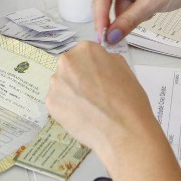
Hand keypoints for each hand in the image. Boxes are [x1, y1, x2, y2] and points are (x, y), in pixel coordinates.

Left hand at [46, 42, 161, 162]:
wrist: (124, 131)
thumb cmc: (129, 101)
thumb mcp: (125, 69)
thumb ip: (107, 61)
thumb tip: (98, 64)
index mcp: (86, 49)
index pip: (84, 54)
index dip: (92, 68)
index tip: (97, 79)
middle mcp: (67, 62)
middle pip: (69, 68)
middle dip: (78, 79)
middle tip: (93, 95)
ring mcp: (56, 83)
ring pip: (62, 85)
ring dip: (71, 93)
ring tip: (89, 108)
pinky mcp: (51, 102)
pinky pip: (58, 102)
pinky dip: (67, 109)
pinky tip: (82, 116)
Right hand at [92, 0, 180, 43]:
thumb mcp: (152, 2)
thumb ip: (129, 20)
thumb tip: (112, 35)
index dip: (100, 17)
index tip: (101, 35)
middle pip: (108, 3)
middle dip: (116, 20)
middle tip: (115, 38)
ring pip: (120, 9)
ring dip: (131, 18)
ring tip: (150, 11)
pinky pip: (130, 9)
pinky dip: (138, 15)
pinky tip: (152, 10)